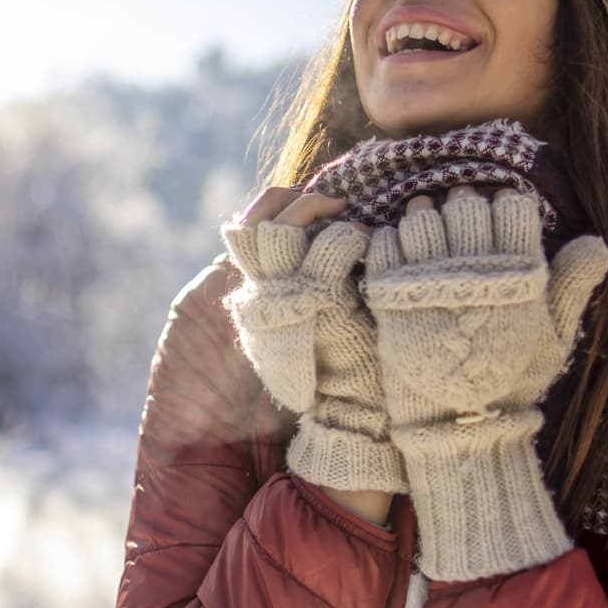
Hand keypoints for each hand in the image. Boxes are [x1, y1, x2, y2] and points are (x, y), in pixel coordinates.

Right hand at [219, 187, 407, 502]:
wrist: (347, 410)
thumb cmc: (333, 366)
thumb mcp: (305, 322)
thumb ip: (295, 286)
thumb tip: (307, 242)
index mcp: (255, 298)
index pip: (242, 234)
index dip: (268, 207)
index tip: (300, 197)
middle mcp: (260, 296)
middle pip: (252, 225)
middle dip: (287, 200)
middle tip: (327, 199)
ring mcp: (285, 299)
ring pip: (281, 230)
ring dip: (316, 212)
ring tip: (347, 217)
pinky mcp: (319, 303)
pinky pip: (328, 249)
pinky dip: (348, 235)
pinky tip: (366, 240)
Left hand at [362, 187, 607, 579]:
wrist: (458, 426)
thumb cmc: (511, 380)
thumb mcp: (553, 337)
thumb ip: (572, 285)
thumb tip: (598, 243)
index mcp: (516, 274)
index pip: (513, 207)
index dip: (505, 207)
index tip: (497, 218)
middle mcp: (474, 271)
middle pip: (466, 205)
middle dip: (463, 206)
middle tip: (459, 217)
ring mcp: (429, 281)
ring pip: (423, 217)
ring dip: (424, 216)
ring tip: (427, 228)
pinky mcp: (392, 296)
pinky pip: (385, 243)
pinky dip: (390, 237)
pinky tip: (400, 249)